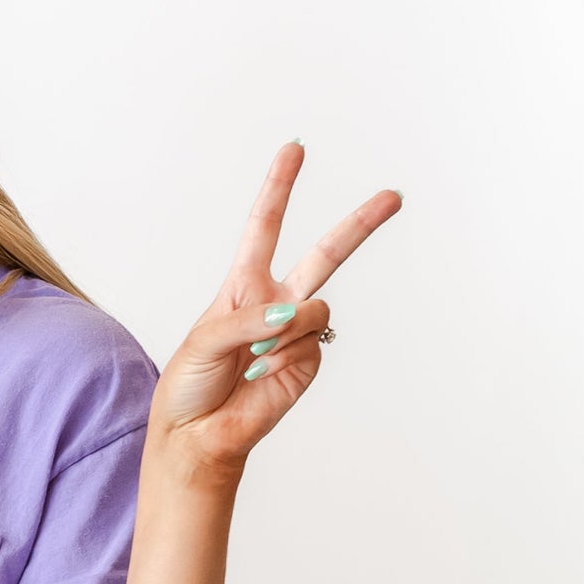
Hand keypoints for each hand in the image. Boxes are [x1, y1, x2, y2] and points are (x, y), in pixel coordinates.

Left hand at [150, 143, 401, 479]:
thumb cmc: (189, 385)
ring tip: (251, 358)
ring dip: (282, 330)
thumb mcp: (203, 341)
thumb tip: (292, 313)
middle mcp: (275, 303)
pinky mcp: (309, 359)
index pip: (264, 227)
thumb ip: (247, 319)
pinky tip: (260, 374)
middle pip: (325, 253)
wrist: (196, 434)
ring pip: (315, 306)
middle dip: (359, 224)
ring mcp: (296, 331)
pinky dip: (283, 356)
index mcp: (243, 286)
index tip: (294, 149)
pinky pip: (309, 341)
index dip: (279, 188)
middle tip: (394, 196)